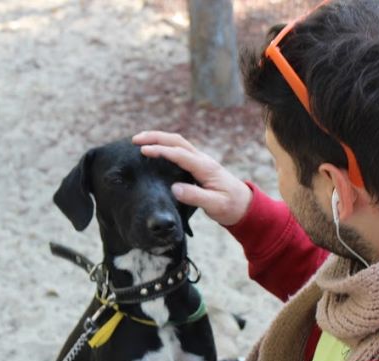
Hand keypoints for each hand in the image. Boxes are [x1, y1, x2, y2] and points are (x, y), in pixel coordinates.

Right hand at [132, 131, 252, 225]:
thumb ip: (195, 197)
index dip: (161, 150)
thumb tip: (174, 189)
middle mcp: (202, 160)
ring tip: (140, 140)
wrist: (244, 205)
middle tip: (135, 140)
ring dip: (159, 138)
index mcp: (205, 167)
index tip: (144, 151)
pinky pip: (179, 150)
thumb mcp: (215, 205)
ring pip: (177, 142)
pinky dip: (164, 146)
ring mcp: (200, 161)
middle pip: (177, 141)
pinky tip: (154, 149)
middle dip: (156, 137)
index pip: (180, 154)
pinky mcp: (197, 165)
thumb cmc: (230, 206)